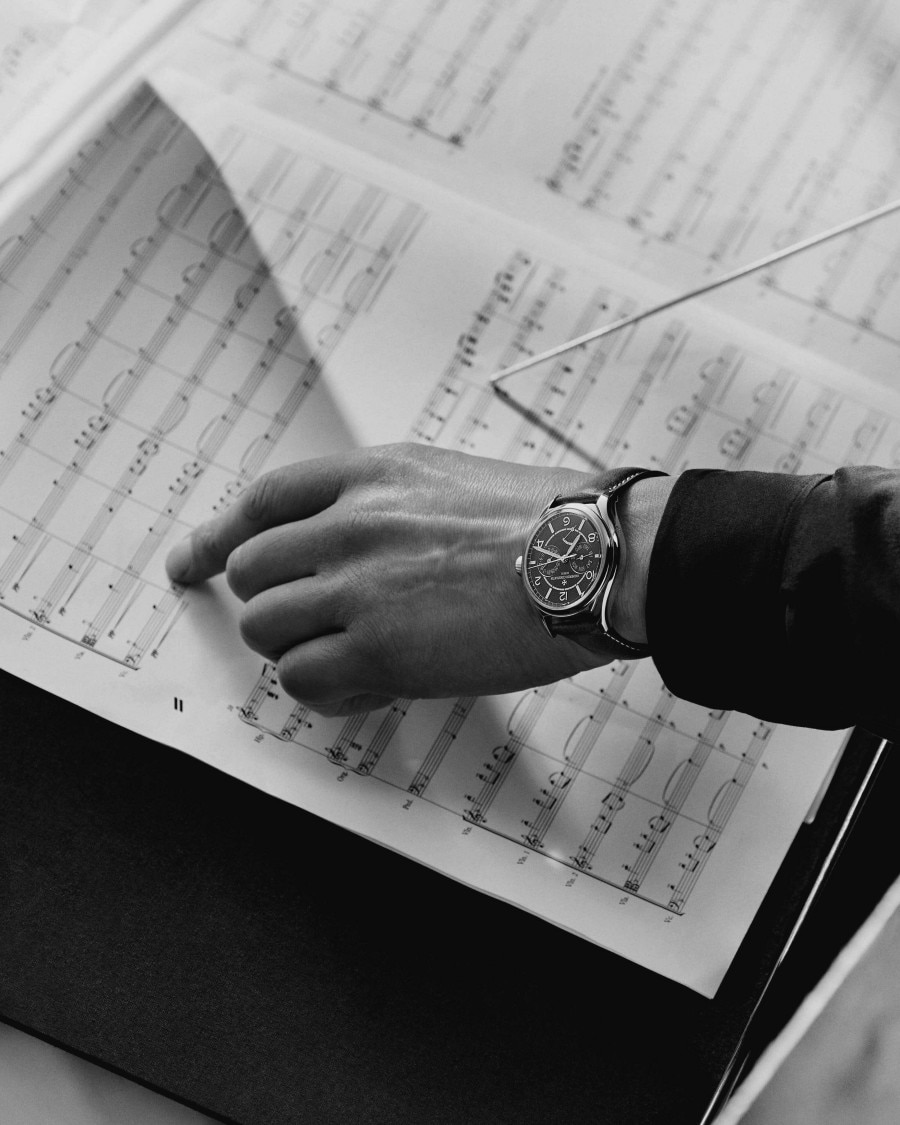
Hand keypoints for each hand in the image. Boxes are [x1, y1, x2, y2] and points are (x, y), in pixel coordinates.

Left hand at [165, 443, 670, 714]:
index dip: (216, 536)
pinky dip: (326, 691)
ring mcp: (361, 585)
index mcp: (371, 476)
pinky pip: (304, 678)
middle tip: (312, 628)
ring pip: (265, 627)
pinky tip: (367, 688)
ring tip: (350, 661)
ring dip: (298, 650)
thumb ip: (388, 507)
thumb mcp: (454, 482)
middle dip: (274, 606)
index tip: (192, 563)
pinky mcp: (380, 648)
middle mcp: (352, 522)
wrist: (598, 558)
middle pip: (251, 572)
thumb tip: (350, 554)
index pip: (262, 501)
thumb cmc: (551, 523)